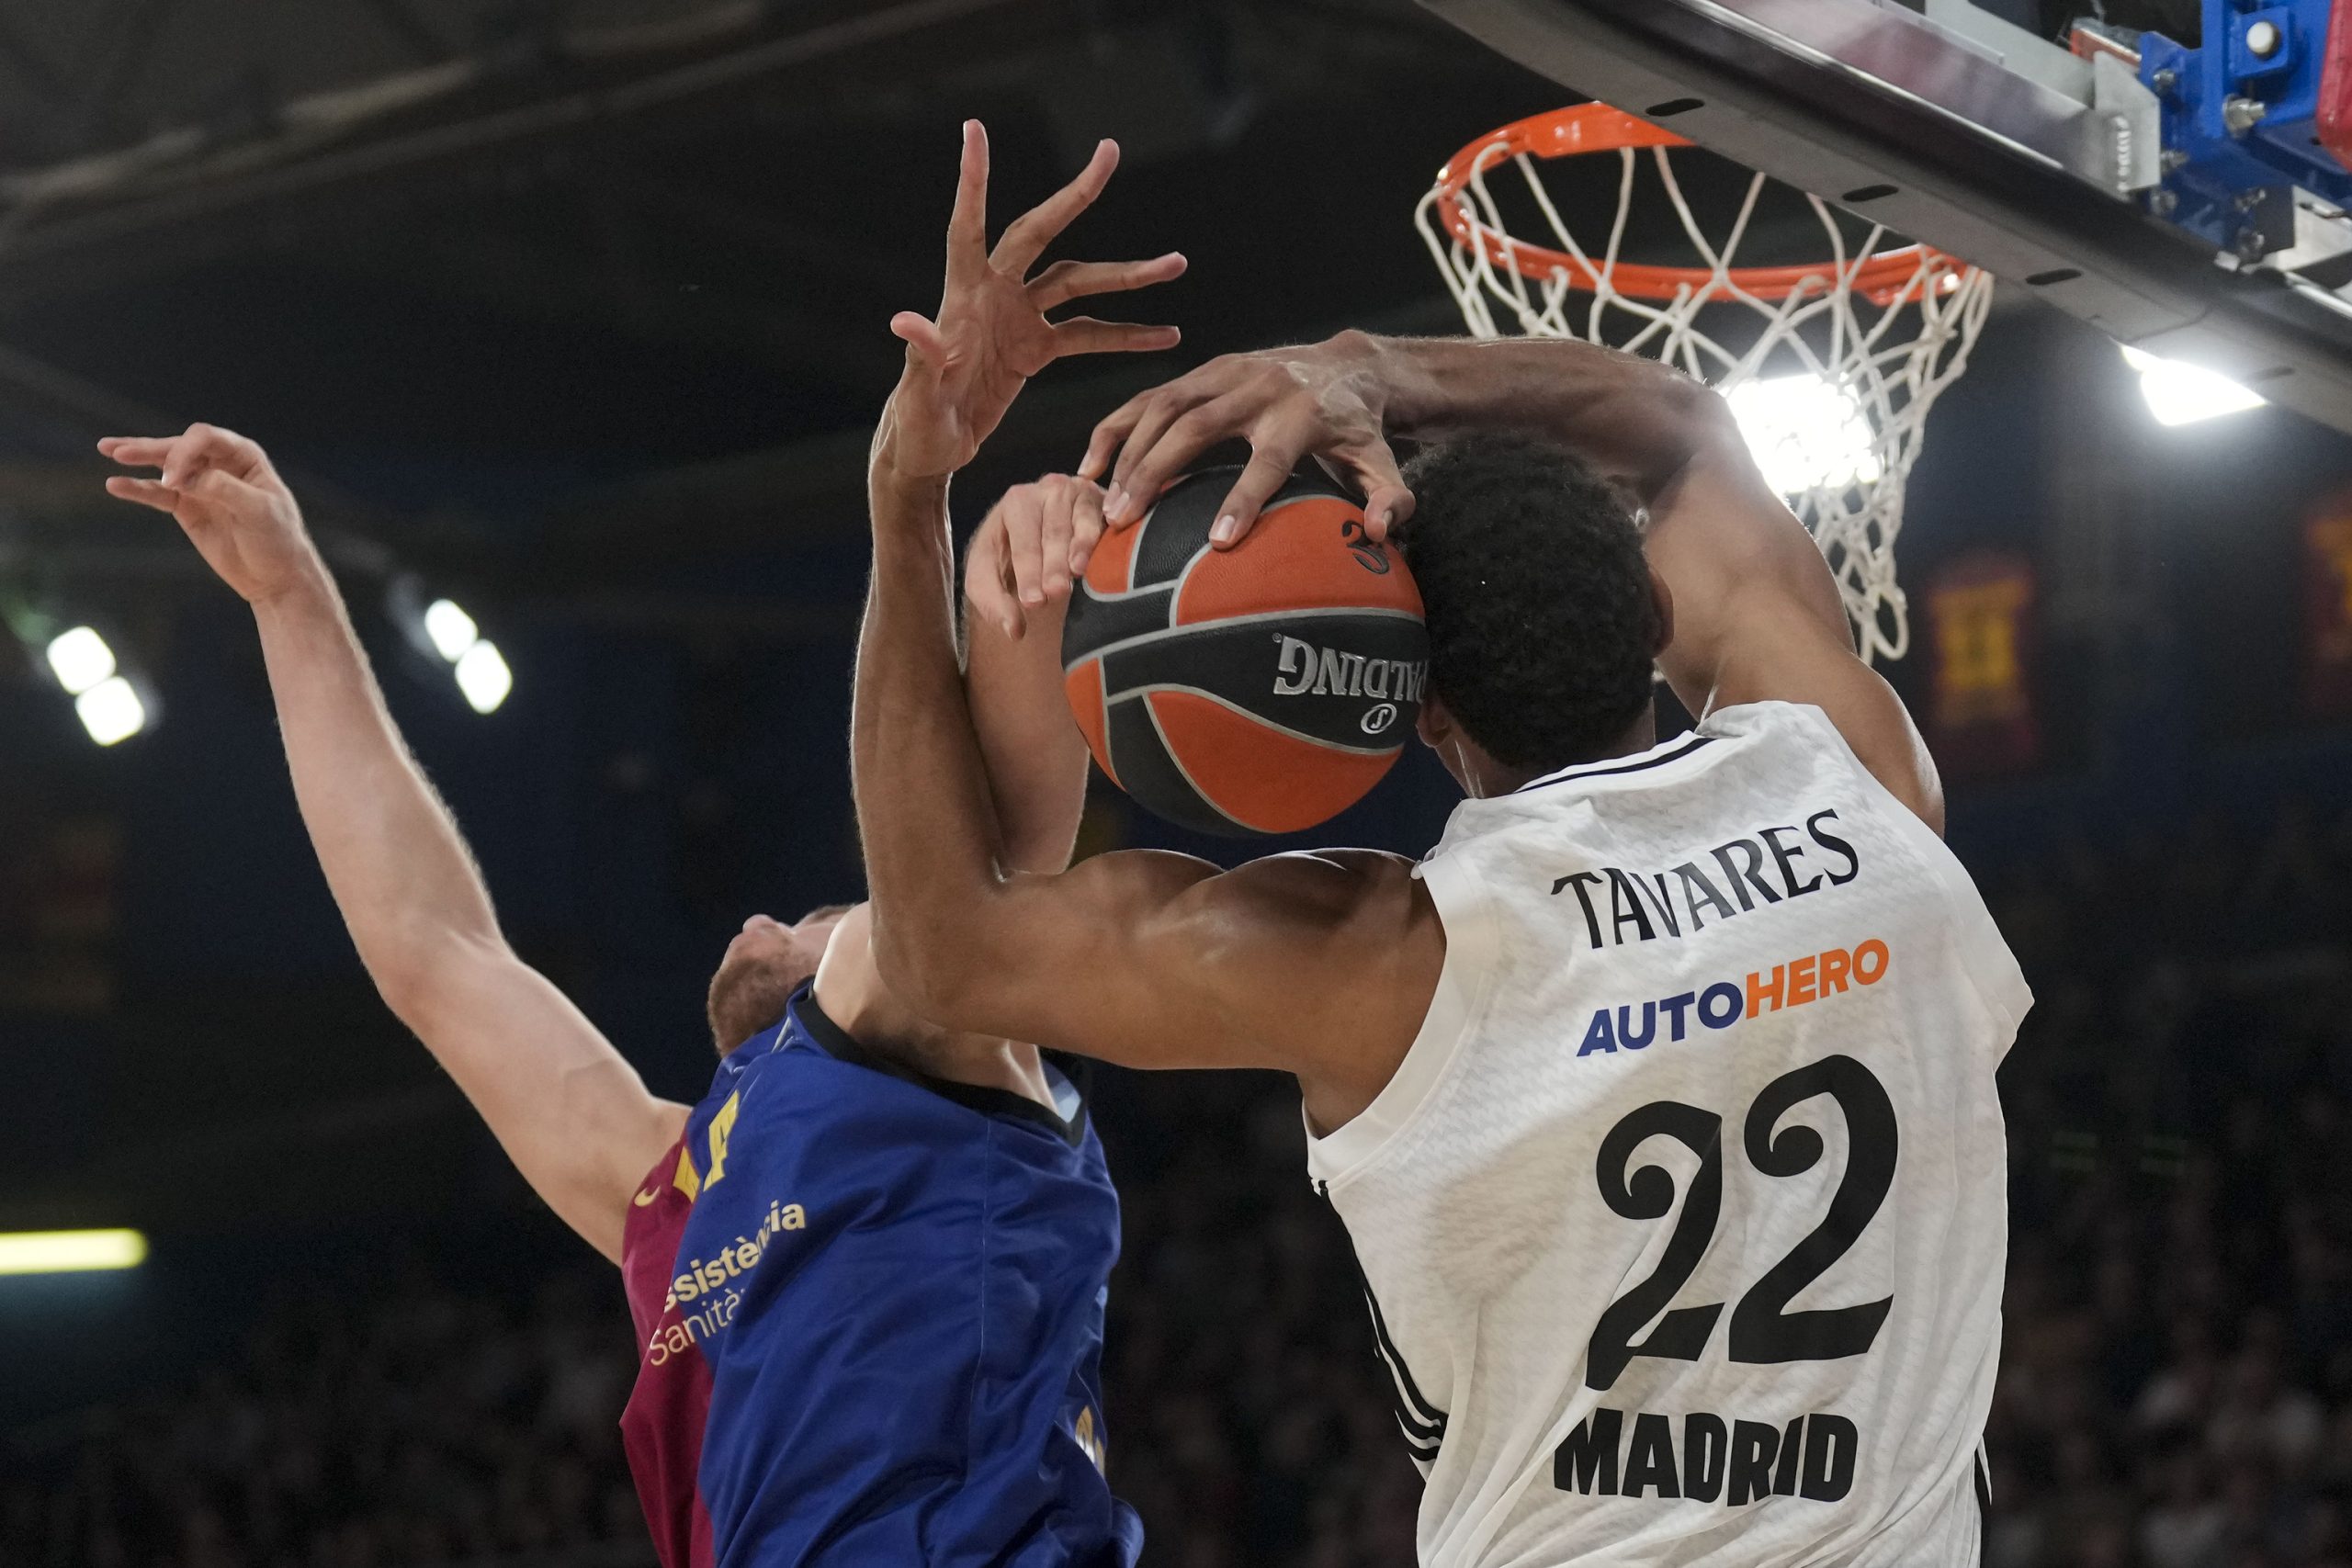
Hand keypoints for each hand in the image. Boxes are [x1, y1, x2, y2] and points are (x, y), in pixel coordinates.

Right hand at [99, 424, 321, 605]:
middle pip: (180, 447)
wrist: (277, 577)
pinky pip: (157, 494)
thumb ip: (222, 489)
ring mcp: (201, 485)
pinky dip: (137, 489)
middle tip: (120, 452)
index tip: (174, 480)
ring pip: (165, 466)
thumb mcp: (257, 511)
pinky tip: (115, 485)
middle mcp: (220, 464)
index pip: (205, 438)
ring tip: (107, 449)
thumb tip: (184, 477)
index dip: (184, 451)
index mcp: (244, 456)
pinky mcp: (188, 508)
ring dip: (138, 457)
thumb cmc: (277, 539)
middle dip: (152, 448)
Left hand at [877, 122, 1185, 484]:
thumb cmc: (915, 427)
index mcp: (961, 298)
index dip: (974, 181)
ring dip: (1127, 274)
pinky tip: (1165, 336)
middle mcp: (993, 295)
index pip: (968, 228)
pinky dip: (1126, 334)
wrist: (929, 453)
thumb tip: (905, 322)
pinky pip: (1089, 333)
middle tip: (1109, 154)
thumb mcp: (917, 399)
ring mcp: (1018, 317)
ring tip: (1176, 264)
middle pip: (1040, 233)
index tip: (976, 130)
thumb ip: (921, 358)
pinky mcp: (1036, 348)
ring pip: (1079, 282)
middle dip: (1076, 195)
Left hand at [965, 475, 1106, 639]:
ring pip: (1079, 523)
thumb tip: (1014, 630)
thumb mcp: (990, 577)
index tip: (1033, 601)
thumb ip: (994, 603)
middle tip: (1054, 593)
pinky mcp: (1104, 501)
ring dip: (1077, 550)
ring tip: (1075, 575)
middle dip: (1052, 564)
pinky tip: (1097, 558)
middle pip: (1051, 531)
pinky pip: (1101, 520)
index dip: (1027, 571)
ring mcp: (1078, 492)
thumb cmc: (1014, 558)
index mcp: (1015, 503)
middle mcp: (1047, 491)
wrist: (1045, 539)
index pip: (1022, 539)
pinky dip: (1098, 540)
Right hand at [1078, 329, 1413, 547]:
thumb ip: (1390, 498)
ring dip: (1128, 452)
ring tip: (1103, 505)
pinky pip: (1149, 395)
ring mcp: (1225, 372)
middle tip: (1123, 522)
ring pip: (1164, 404)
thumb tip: (1380, 533)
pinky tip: (1088, 466)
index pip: (1268, 459)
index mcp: (1303, 415)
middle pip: (1198, 426)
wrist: (1346, 365)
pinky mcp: (1203, 368)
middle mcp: (1259, 387)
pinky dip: (1116, 426)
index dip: (1244, 498)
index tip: (1217, 542)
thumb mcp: (1382, 464)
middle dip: (1157, 472)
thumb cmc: (1359, 430)